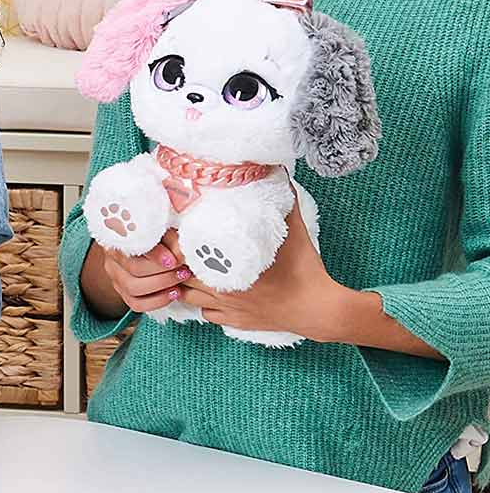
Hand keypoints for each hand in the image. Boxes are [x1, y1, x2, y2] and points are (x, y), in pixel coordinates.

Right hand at [102, 228, 195, 313]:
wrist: (150, 243)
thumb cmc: (159, 233)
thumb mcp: (165, 228)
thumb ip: (170, 237)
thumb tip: (179, 249)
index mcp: (120, 236)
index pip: (134, 247)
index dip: (155, 255)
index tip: (173, 260)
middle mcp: (112, 256)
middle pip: (133, 270)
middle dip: (163, 273)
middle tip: (183, 271)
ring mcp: (115, 276)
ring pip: (133, 289)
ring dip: (162, 287)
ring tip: (180, 280)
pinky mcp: (123, 292)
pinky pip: (136, 304)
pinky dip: (157, 301)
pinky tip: (173, 293)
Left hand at [177, 204, 343, 339]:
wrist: (319, 309)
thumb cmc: (305, 268)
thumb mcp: (293, 228)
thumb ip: (282, 199)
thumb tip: (277, 170)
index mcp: (227, 264)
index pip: (182, 251)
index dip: (174, 239)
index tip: (175, 228)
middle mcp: (220, 288)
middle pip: (179, 274)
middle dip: (175, 261)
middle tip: (178, 247)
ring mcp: (227, 307)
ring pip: (188, 296)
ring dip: (186, 283)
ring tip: (189, 268)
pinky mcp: (236, 322)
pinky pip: (206, 315)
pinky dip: (203, 304)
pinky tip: (211, 292)